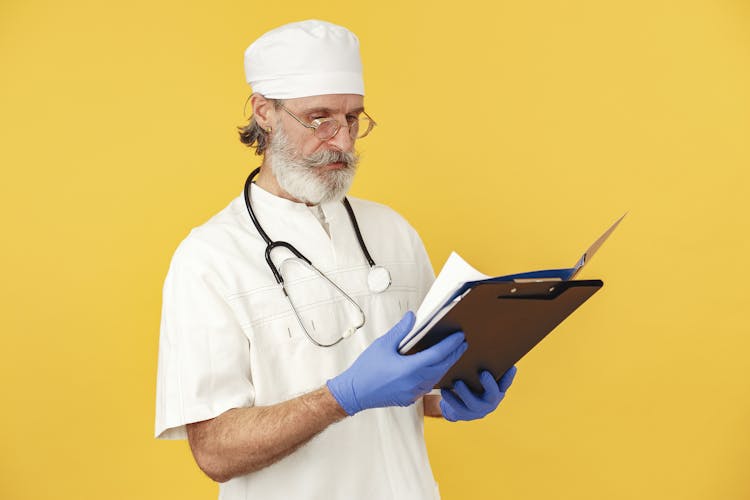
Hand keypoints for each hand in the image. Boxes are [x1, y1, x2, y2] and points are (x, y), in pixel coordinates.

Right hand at [327, 312, 467, 415]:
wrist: (354, 393)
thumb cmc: (366, 370)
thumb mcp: (383, 345)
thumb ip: (401, 331)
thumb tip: (412, 318)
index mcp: (409, 368)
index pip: (438, 354)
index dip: (451, 344)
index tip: (459, 337)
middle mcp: (415, 382)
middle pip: (441, 367)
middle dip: (454, 354)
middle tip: (462, 343)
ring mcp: (413, 392)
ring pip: (436, 377)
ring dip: (446, 365)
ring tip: (452, 354)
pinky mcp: (410, 398)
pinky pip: (428, 385)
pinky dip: (435, 375)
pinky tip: (435, 368)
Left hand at [439, 366, 517, 421]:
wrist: (459, 408)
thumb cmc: (472, 386)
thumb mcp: (481, 379)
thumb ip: (485, 368)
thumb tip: (485, 346)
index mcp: (497, 390)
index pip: (506, 383)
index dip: (509, 376)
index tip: (512, 366)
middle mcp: (491, 401)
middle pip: (493, 394)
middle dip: (489, 384)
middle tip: (483, 373)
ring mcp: (479, 410)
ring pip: (473, 403)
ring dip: (465, 392)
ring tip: (457, 382)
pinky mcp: (465, 415)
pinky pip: (458, 409)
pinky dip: (451, 399)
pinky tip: (444, 391)